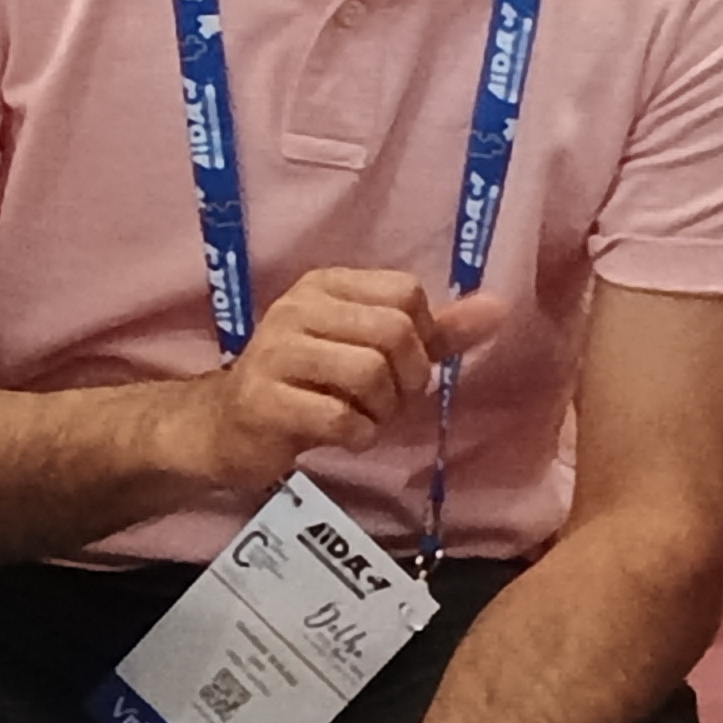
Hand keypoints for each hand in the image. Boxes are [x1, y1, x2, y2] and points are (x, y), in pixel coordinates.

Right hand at [175, 267, 506, 493]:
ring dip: (382, 411)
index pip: (406, 294)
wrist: (224, 427)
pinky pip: (340, 417)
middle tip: (387, 402)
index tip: (402, 367)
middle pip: (394, 332)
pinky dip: (357, 436)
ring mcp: (276, 351)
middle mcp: (297, 307)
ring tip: (363, 419)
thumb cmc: (307, 387)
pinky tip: (342, 437)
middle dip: (407, 380)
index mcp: (326, 286)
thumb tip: (498, 306)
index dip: (422, 339)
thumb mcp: (368, 351)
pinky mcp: (263, 399)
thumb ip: (434, 333)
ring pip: (369, 372)